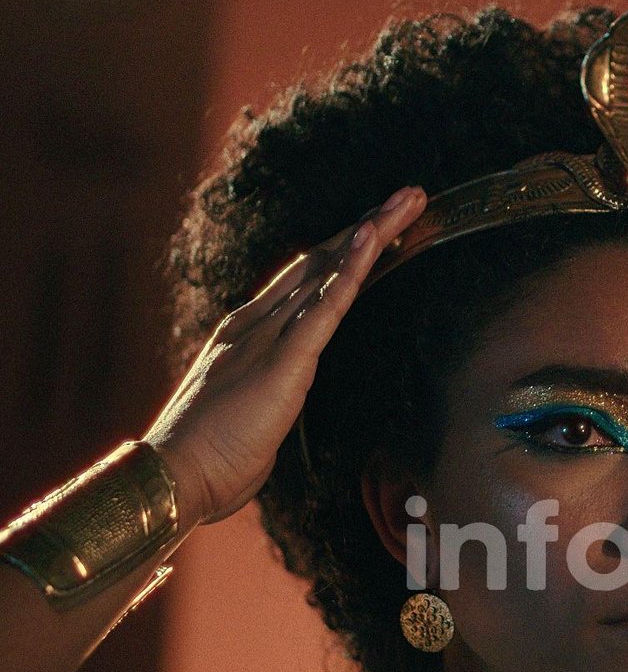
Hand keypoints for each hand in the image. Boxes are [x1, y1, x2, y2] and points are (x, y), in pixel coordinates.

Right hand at [143, 187, 427, 526]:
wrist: (176, 475)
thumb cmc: (210, 456)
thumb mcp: (249, 408)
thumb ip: (268, 387)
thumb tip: (283, 390)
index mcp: (248, 333)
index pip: (305, 280)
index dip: (343, 250)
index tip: (377, 226)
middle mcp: (258, 322)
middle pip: (323, 262)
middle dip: (367, 226)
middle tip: (408, 196)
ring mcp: (270, 336)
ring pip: (330, 271)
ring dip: (372, 233)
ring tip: (407, 201)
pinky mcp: (286, 360)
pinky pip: (326, 307)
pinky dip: (352, 270)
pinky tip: (372, 240)